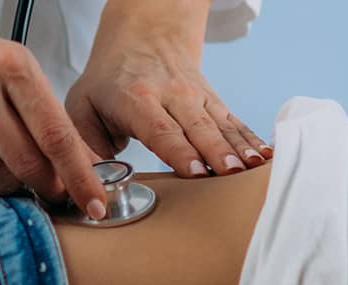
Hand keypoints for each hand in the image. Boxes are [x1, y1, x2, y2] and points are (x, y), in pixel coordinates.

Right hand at [0, 0, 110, 217]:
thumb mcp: (9, 65)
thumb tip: (82, 163)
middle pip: (32, 164)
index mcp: (12, 67)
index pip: (58, 135)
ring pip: (0, 177)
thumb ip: (43, 110)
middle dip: (49, 186)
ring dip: (9, 179)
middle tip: (52, 191)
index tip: (97, 204)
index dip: (81, 177)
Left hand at [65, 0, 271, 177]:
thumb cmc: (109, 80)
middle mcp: (172, 95)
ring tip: (253, 167)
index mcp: (136, 99)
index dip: (178, 150)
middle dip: (216, 152)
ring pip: (221, 125)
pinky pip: (234, 122)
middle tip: (230, 173)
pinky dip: (251, 139)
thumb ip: (87, 147)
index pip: (160, 128)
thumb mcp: (82, 107)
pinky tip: (265, 156)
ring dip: (239, 147)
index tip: (195, 170)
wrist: (143, 36)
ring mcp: (198, 97)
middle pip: (198, 128)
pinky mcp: (214, 101)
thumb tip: (96, 185)